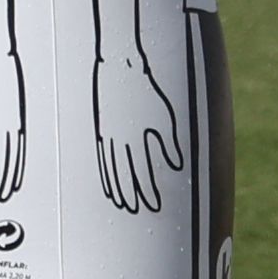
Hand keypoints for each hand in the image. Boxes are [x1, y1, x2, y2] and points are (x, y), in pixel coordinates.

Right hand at [94, 56, 184, 213]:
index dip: (148, 189)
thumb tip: (175, 165)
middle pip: (127, 173)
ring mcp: (109, 135)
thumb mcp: (165, 115)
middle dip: (134, 193)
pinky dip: (107, 173)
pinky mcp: (102, 130)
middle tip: (137, 210)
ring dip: (118, 187)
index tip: (154, 205)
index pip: (144, 170)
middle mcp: (121, 139)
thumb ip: (169, 142)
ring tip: (123, 203)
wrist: (121, 68)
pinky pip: (104, 157)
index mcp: (138, 135)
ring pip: (113, 167)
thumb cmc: (148, 90)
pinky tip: (110, 184)